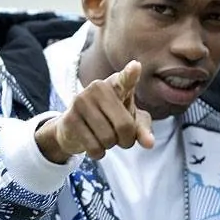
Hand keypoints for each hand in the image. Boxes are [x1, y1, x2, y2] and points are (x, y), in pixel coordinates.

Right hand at [36, 60, 154, 162]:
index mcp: (117, 84)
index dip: (130, 74)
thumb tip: (149, 144)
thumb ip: (142, 129)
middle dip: (127, 140)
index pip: (125, 80)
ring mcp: (82, 100)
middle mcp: (99, 87)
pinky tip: (93, 143)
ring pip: (108, 139)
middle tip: (121, 137)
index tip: (136, 66)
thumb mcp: (130, 121)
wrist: (75, 126)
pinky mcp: (70, 118)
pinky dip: (98, 152)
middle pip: (125, 126)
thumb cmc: (111, 118)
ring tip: (104, 136)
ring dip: (110, 146)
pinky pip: (93, 147)